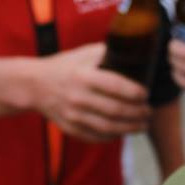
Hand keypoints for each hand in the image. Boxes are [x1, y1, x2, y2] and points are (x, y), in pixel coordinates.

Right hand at [34, 42, 150, 141]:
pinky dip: (114, 136)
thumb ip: (107, 51)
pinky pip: (96, 137)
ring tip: (143, 125)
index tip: (146, 93)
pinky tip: (124, 132)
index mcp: (83, 76)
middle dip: (138, 113)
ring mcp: (73, 115)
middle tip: (149, 111)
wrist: (35, 85)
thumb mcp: (83, 53)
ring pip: (109, 127)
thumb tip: (134, 47)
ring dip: (130, 128)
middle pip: (116, 110)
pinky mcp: (70, 128)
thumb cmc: (65, 66)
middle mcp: (78, 97)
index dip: (136, 92)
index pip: (116, 86)